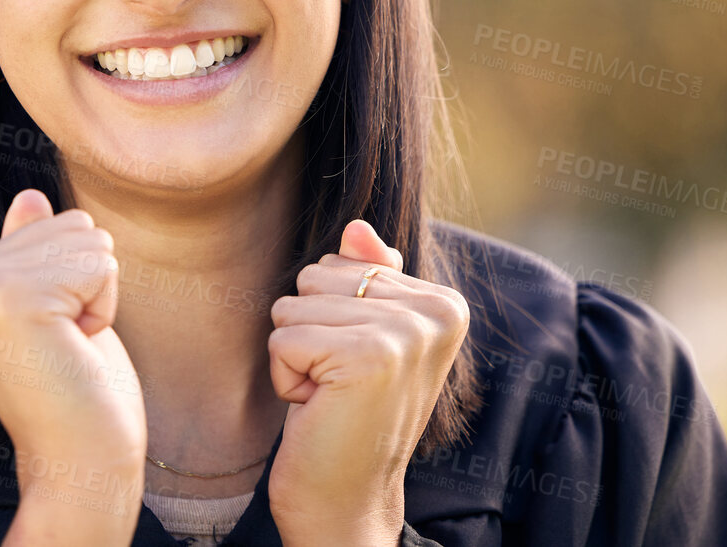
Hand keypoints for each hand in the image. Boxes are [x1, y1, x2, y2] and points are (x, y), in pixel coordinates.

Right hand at [0, 190, 144, 544]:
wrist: (77, 458)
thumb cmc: (71, 384)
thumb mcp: (50, 306)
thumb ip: (28, 251)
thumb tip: (29, 195)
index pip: (50, 219)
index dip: (71, 277)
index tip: (48, 332)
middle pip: (69, 222)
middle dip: (86, 282)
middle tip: (62, 341)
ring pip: (88, 240)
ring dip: (97, 295)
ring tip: (67, 344)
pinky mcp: (15, 298)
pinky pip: (101, 264)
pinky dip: (105, 307)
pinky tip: (75, 347)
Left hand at [266, 220, 469, 546]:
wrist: (348, 500)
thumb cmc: (348, 416)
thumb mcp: (360, 338)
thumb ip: (365, 277)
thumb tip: (355, 226)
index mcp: (444, 303)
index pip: (340, 264)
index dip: (328, 319)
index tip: (357, 369)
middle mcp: (436, 313)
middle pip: (313, 276)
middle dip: (308, 332)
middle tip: (339, 386)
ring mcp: (406, 334)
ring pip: (292, 305)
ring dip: (295, 356)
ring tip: (329, 396)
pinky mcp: (368, 357)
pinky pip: (282, 337)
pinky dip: (284, 377)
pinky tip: (317, 408)